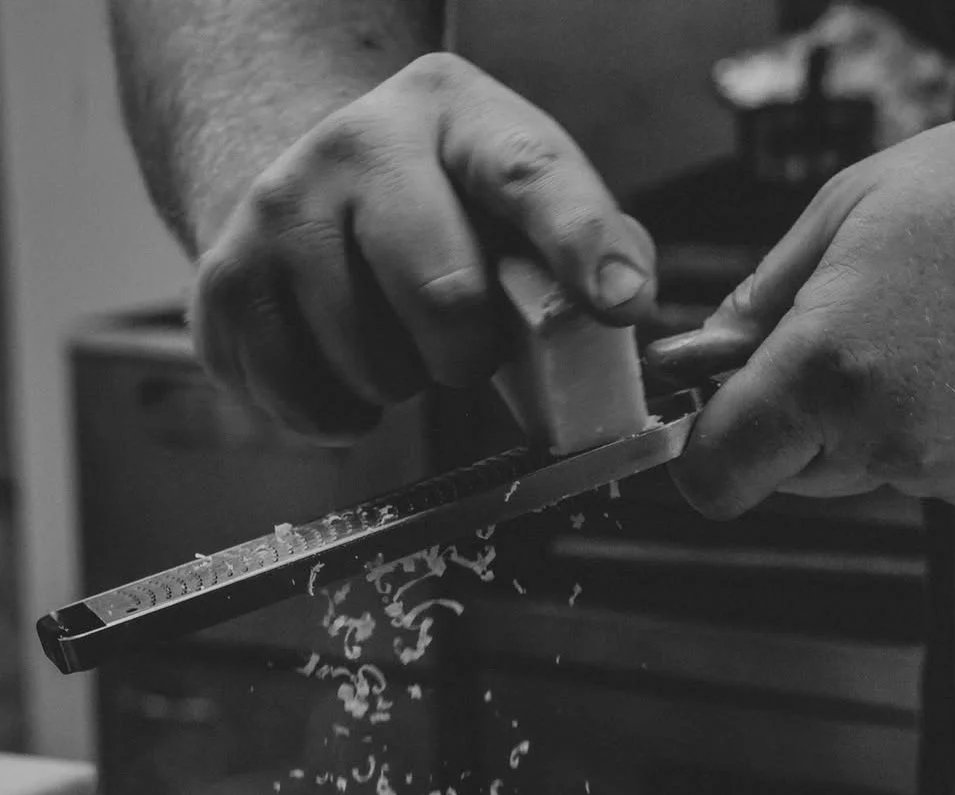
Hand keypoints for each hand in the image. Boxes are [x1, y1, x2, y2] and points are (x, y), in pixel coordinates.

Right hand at [193, 54, 655, 442]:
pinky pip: (307, 403)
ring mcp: (278, 211)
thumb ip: (582, 238)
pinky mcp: (227, 284)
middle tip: (458, 339)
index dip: (580, 243)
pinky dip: (339, 415)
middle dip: (468, 351)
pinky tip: (343, 367)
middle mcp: (356, 145)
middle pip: (446, 297)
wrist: (305, 186)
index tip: (621, 300)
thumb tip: (623, 298)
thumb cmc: (438, 207)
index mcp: (455, 114)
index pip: (528, 175)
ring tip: (392, 339)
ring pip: (372, 367)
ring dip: (400, 383)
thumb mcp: (513, 194)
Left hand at [648, 112, 954, 513]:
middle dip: (793, 420)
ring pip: (861, 471)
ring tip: (929, 334)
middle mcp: (882, 439)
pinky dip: (933, 432)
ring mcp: (946, 472)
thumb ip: (765, 293)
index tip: (712, 420)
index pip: (716, 473)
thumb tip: (712, 349)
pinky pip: (928, 473)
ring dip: (867, 422)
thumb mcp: (855, 204)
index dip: (702, 453)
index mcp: (827, 368)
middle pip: (786, 472)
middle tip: (845, 335)